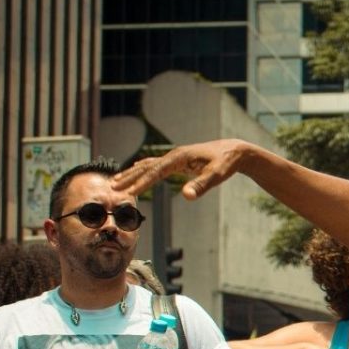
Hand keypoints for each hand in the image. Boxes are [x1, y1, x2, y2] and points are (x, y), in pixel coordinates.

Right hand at [112, 139, 250, 200]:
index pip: (156, 171)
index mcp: (180, 157)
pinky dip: (143, 169)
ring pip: (149, 164)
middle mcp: (174, 155)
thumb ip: (201, 186)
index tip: (128, 193)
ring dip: (133, 173)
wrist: (235, 151)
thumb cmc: (226, 163)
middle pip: (147, 166)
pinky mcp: (179, 160)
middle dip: (130, 178)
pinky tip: (135, 170)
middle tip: (113, 188)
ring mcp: (175, 157)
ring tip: (117, 181)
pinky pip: (156, 164)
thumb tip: (186, 196)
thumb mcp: (216, 176)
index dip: (142, 183)